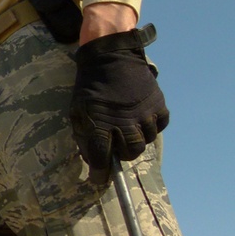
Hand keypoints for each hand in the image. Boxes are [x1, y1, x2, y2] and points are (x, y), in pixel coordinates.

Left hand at [70, 28, 168, 183]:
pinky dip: (151, 126)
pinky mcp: (158, 105)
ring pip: (146, 141)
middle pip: (130, 153)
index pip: (102, 157)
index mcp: (101, 123)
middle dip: (122, 154)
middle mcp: (126, 122)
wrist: (110, 56)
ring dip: (136, 140)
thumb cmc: (89, 85)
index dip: (99, 172)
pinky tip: (141, 119)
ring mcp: (145, 114)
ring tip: (127, 129)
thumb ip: (83, 134)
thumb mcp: (77, 109)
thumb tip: (90, 158)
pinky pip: (159, 126)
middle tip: (116, 147)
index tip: (98, 179)